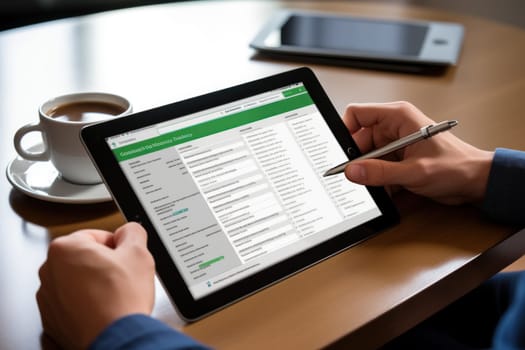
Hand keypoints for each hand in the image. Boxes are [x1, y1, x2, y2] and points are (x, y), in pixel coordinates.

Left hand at [36, 222, 155, 348]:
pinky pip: (73, 303)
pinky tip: (105, 309)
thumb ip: (133, 232)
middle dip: (104, 265)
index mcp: (65, 248)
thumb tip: (129, 231)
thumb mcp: (139, 252)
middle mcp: (49, 271)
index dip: (117, 246)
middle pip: (85, 258)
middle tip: (122, 276)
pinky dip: (88, 304)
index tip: (125, 257)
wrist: (115, 338)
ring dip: (96, 284)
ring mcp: (48, 297)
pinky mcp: (52, 319)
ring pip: (78, 281)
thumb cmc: (121, 299)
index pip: (96, 236)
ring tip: (115, 295)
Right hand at [342, 101, 493, 204]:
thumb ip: (380, 172)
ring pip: (366, 157)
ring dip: (369, 172)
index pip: (357, 114)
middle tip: (356, 177)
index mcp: (398, 117)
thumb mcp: (414, 172)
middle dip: (357, 160)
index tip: (340, 153)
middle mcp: (394, 127)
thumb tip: (352, 171)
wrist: (476, 181)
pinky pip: (376, 168)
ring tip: (378, 185)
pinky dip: (378, 180)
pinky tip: (388, 189)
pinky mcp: (397, 159)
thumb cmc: (457, 166)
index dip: (344, 131)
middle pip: (358, 140)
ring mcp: (394, 144)